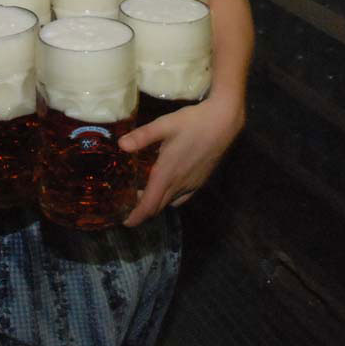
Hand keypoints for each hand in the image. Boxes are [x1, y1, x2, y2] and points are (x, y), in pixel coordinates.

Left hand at [117, 94, 244, 226]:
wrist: (223, 123)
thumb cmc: (192, 123)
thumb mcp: (163, 125)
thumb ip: (142, 136)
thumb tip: (120, 145)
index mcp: (166, 174)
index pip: (149, 205)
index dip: (137, 217)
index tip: (125, 222)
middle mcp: (179, 184)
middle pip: (158, 207)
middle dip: (143, 211)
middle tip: (128, 204)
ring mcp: (192, 184)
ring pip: (170, 202)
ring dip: (156, 203)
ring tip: (144, 193)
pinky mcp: (201, 180)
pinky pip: (183, 197)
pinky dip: (171, 198)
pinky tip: (168, 185)